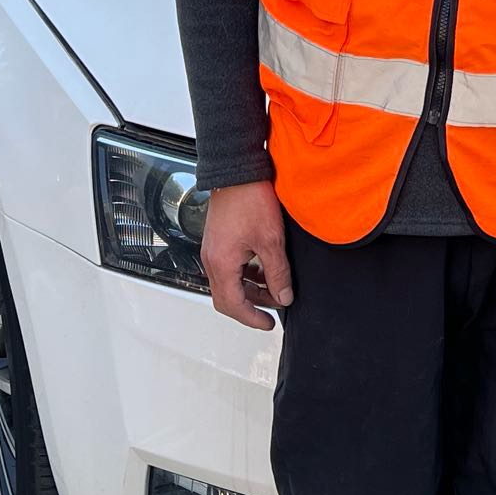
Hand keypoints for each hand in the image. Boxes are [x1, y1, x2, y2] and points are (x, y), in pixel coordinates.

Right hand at [200, 181, 293, 329]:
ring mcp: (213, 249)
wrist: (237, 170)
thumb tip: (284, 296)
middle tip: (271, 312)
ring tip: (274, 289)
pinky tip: (264, 270)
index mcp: (221, 263)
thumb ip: (278, 273)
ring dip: (249, 290)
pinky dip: (246, 275)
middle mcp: (212, 259)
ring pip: (228, 283)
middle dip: (250, 307)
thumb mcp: (271, 240)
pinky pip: (229, 267)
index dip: (252, 318)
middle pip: (226, 297)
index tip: (268, 324)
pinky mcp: (219, 240)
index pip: (233, 305)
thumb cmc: (250, 199)